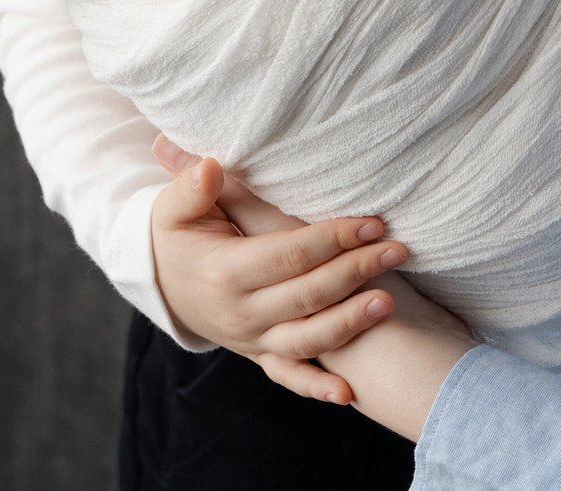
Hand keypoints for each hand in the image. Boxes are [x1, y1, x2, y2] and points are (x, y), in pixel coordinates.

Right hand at [151, 137, 476, 434]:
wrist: (161, 283)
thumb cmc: (177, 236)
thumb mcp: (173, 209)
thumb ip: (191, 187)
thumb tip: (210, 167)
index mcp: (224, 273)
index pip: (290, 256)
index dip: (333, 239)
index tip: (372, 223)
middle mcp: (239, 313)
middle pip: (308, 295)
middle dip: (357, 272)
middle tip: (398, 250)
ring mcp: (251, 339)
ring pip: (307, 339)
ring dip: (349, 323)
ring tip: (389, 302)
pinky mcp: (259, 354)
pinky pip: (289, 375)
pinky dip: (316, 386)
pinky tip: (348, 394)